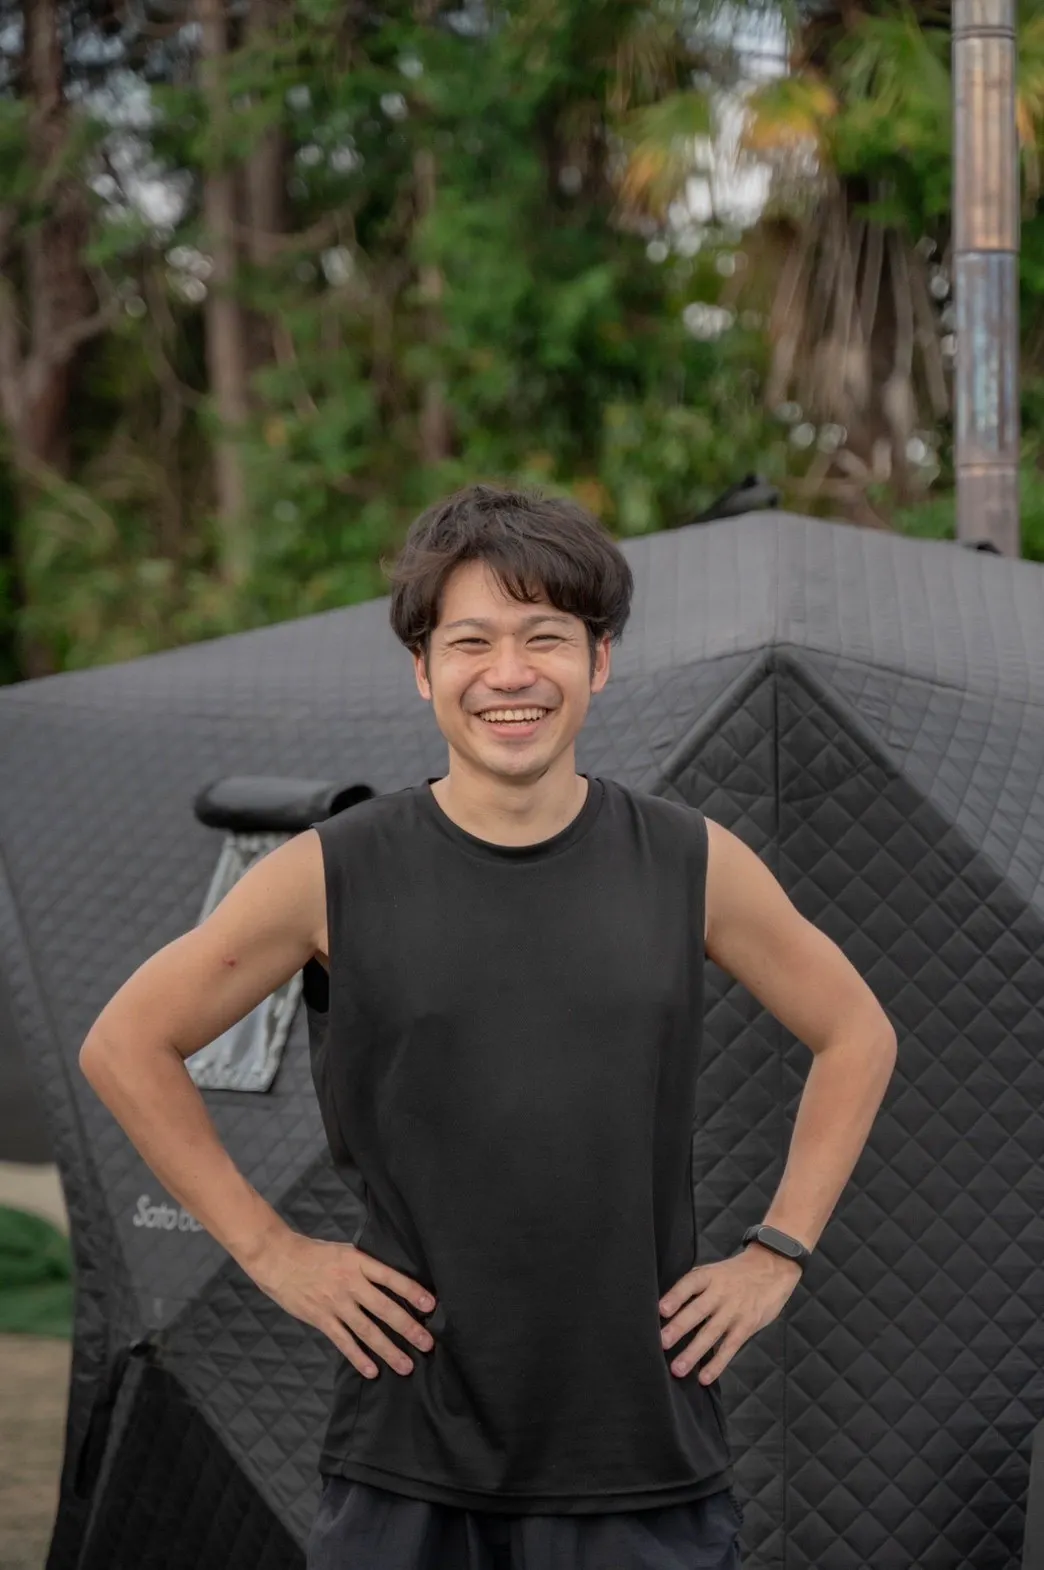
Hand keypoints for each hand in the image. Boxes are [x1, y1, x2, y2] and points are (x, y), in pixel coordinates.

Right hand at [249, 1230, 436, 1378]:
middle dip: (408, 1327)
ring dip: (388, 1349)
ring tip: (406, 1366)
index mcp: (358, 1262)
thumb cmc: (314, 1253)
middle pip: (384, 1308)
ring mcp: (335, 1303)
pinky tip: (372, 1371)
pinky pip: (343, 1341)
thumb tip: (392, 1281)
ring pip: (367, 1330)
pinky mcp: (321, 1318)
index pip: (391, 1278)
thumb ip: (366, 1266)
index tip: (431, 1305)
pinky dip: (358, 1358)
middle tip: (427, 1343)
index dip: (412, 1291)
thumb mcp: (345, 1251)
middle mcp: (350, 1283)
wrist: (279, 1258)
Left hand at [659, 1244, 801, 1383]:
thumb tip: (668, 1305)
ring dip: (693, 1352)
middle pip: (698, 1310)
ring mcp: (734, 1311)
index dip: (676, 1296)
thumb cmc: (737, 1273)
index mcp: (709, 1276)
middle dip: (679, 1327)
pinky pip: (730, 1347)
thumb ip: (696, 1286)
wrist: (773, 1269)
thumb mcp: (715, 1271)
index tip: (661, 1310)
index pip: (690, 1284)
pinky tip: (704, 1377)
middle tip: (662, 1342)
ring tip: (678, 1369)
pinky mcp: (746, 1326)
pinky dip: (717, 1363)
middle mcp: (720, 1293)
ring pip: (711, 1333)